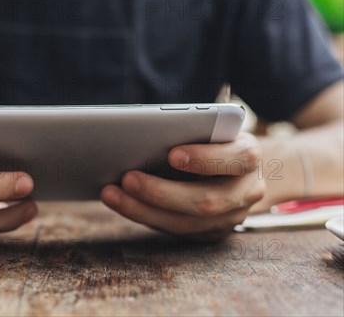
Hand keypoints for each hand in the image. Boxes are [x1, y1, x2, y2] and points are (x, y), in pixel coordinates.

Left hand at [100, 132, 265, 237]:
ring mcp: (230, 218)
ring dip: (143, 210)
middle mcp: (246, 191)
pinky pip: (175, 230)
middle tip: (127, 178)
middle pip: (206, 201)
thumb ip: (193, 130)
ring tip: (111, 194)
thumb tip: (144, 133)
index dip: (204, 159)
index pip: (236, 158)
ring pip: (186, 223)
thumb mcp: (214, 128)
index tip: (172, 154)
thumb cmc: (217, 140)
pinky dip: (144, 216)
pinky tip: (120, 202)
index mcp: (249, 156)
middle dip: (161, 192)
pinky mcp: (210, 233)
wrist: (242, 171)